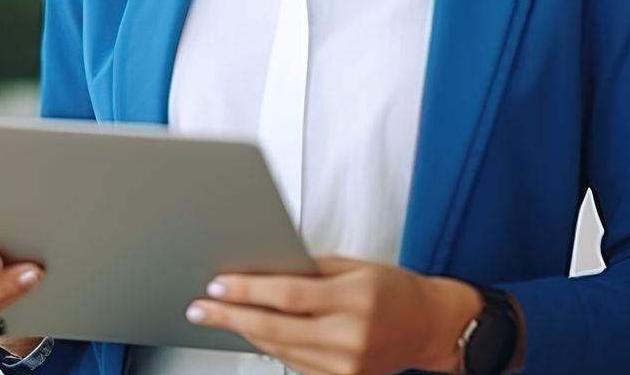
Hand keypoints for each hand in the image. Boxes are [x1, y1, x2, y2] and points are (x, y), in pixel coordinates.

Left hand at [183, 255, 475, 374]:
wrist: (430, 326)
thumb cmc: (395, 290)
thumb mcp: (355, 266)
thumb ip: (309, 270)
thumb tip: (262, 270)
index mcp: (355, 298)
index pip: (287, 295)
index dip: (247, 290)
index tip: (218, 285)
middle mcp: (350, 335)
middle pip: (275, 328)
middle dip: (230, 316)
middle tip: (200, 308)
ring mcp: (345, 364)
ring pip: (279, 349)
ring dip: (245, 331)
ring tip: (218, 316)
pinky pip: (294, 363)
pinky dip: (271, 346)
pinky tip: (254, 331)